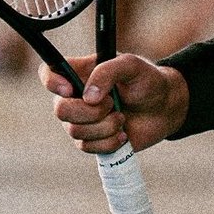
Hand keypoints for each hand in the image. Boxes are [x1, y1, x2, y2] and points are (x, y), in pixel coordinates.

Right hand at [39, 54, 188, 153]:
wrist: (165, 108)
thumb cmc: (148, 81)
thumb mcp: (131, 66)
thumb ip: (107, 72)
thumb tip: (87, 97)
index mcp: (81, 72)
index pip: (48, 72)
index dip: (51, 82)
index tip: (71, 89)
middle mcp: (76, 96)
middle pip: (60, 109)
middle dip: (88, 112)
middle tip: (112, 104)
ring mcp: (83, 120)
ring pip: (74, 131)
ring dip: (104, 126)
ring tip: (122, 118)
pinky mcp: (92, 141)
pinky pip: (87, 147)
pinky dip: (109, 142)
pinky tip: (123, 133)